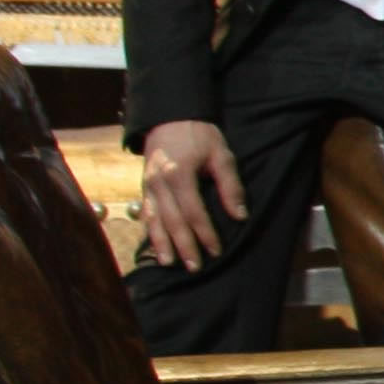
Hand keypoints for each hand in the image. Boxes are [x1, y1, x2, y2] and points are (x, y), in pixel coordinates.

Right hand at [136, 117, 248, 269]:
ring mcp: (147, 185)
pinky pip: (145, 212)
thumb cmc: (199, 134)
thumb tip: (240, 216)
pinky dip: (150, 230)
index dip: (205, 233)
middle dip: (183, 245)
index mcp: (179, 174)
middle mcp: (159, 183)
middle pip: (172, 221)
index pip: (193, 212)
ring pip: (153, 220)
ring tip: (169, 263)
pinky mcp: (143, 186)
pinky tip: (155, 245)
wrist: (170, 116)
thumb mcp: (221, 154)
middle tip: (194, 267)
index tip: (216, 250)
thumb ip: (230, 185)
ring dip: (161, 243)